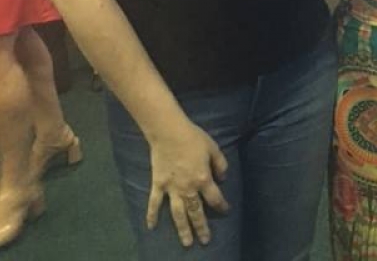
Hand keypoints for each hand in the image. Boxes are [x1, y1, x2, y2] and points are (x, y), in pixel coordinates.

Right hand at [146, 120, 229, 246]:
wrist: (169, 132)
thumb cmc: (193, 138)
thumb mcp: (213, 148)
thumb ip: (220, 164)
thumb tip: (222, 178)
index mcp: (203, 179)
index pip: (215, 198)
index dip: (221, 206)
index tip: (226, 211)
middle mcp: (188, 188)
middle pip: (196, 212)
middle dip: (201, 227)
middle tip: (205, 241)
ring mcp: (171, 189)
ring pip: (177, 214)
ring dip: (182, 229)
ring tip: (186, 243)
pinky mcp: (158, 185)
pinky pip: (154, 203)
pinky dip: (151, 215)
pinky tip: (151, 227)